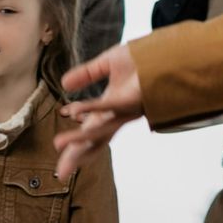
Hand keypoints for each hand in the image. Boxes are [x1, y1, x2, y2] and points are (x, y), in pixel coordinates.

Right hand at [56, 44, 143, 179]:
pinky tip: (73, 112)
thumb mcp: (107, 64)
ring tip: (57, 143)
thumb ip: (86, 74)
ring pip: (99, 127)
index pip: (89, 132)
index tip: (62, 168)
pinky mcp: (132, 99)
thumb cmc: (142, 58)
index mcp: (111, 109)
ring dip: (78, 136)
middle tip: (60, 173)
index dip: (75, 149)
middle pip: (94, 140)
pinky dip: (90, 108)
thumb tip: (63, 84)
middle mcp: (118, 114)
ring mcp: (126, 109)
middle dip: (77, 155)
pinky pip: (108, 106)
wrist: (164, 48)